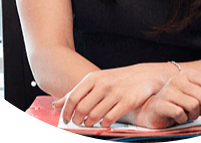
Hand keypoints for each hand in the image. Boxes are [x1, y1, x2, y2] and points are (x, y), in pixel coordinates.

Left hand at [52, 64, 171, 127]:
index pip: (73, 97)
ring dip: (89, 123)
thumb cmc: (116, 80)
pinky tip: (104, 122)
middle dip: (77, 121)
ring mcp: (115, 93)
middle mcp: (103, 84)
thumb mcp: (96, 81)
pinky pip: (109, 119)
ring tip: (90, 123)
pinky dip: (103, 124)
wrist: (144, 76)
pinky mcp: (127, 102)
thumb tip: (56, 105)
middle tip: (78, 123)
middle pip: (82, 109)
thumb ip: (76, 92)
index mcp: (93, 78)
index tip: (65, 120)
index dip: (66, 112)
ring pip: (94, 116)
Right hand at [133, 69, 200, 128]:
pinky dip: (182, 119)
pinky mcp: (161, 103)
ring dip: (192, 115)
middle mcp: (178, 79)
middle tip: (198, 112)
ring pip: (193, 106)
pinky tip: (177, 116)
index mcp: (188, 74)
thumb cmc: (178, 104)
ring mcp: (168, 90)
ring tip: (186, 113)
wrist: (153, 111)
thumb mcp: (199, 98)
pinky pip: (181, 114)